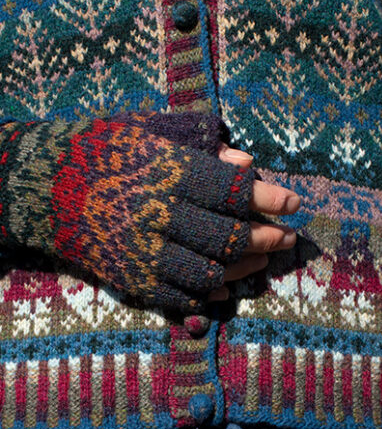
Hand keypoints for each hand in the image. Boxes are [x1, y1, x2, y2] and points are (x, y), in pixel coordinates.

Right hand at [0, 113, 299, 312]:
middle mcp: (158, 215)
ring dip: (244, 268)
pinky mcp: (133, 279)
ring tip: (262, 260)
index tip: (293, 202)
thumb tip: (248, 164)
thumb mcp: (146, 132)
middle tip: (288, 237)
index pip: (231, 190)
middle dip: (267, 238)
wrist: (41, 188)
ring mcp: (145, 252)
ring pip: (211, 273)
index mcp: (165, 173)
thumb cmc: (100, 150)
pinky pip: (182, 296)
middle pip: (228, 236)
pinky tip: (224, 283)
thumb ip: (199, 147)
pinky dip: (209, 293)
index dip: (269, 198)